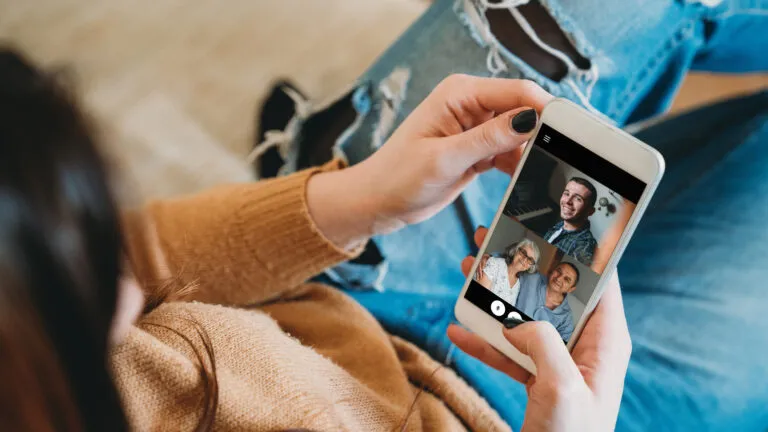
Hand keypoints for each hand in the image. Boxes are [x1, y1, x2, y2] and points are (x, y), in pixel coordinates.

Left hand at [307, 75, 551, 248]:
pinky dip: (517, 164)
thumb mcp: (445, 159)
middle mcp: (470, 104)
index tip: (571, 132)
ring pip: (519, 134)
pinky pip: (508, 151)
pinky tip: (524, 180)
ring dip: (530, 152)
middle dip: (540, 132)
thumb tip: (529, 119)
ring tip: (541, 174)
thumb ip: (488, 139)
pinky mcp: (476, 149)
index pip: (516, 91)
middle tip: (560, 158)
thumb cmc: (399, 176)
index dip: (545, 109)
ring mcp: (474, 128)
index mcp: (460, 93)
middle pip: (522, 110)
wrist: (378, 202)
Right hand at [448, 228, 631, 431]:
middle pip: (551, 294)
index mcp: (605, 342)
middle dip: (520, 267)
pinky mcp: (537, 380)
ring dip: (494, 298)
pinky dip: (483, 341)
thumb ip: (543, 343)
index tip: (551, 223)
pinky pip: (508, 352)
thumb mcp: (562, 387)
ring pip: (525, 318)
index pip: (598, 282)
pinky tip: (458, 330)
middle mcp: (584, 348)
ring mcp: (559, 363)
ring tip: (468, 271)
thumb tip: (518, 322)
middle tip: (493, 238)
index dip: (578, 251)